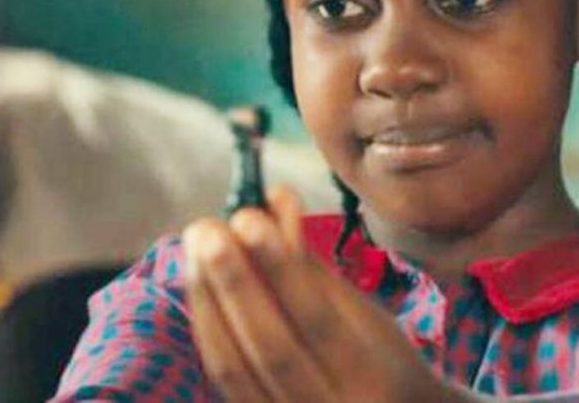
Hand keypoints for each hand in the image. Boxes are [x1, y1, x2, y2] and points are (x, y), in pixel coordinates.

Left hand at [183, 186, 458, 402]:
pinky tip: (199, 284)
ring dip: (208, 299)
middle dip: (232, 282)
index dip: (280, 269)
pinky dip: (208, 325)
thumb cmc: (383, 362)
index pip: (318, 322)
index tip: (249, 217)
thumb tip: (274, 199)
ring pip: (233, 368)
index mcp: (372, 379)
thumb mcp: (365, 316)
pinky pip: (223, 377)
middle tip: (205, 228)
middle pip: (271, 349)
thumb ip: (312, 265)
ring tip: (195, 246)